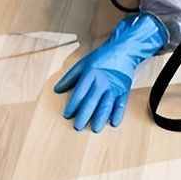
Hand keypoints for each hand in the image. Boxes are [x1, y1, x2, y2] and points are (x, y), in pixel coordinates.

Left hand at [54, 13, 167, 132]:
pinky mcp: (124, 90)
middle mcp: (102, 82)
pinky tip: (114, 123)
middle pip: (92, 101)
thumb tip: (56, 90)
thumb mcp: (82, 64)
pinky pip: (121, 104)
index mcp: (90, 74)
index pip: (80, 93)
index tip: (67, 115)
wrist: (123, 51)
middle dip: (84, 115)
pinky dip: (118, 114)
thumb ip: (69, 78)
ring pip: (106, 105)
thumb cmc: (101, 58)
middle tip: (77, 127)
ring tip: (95, 129)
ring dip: (100, 118)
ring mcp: (114, 87)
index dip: (73, 105)